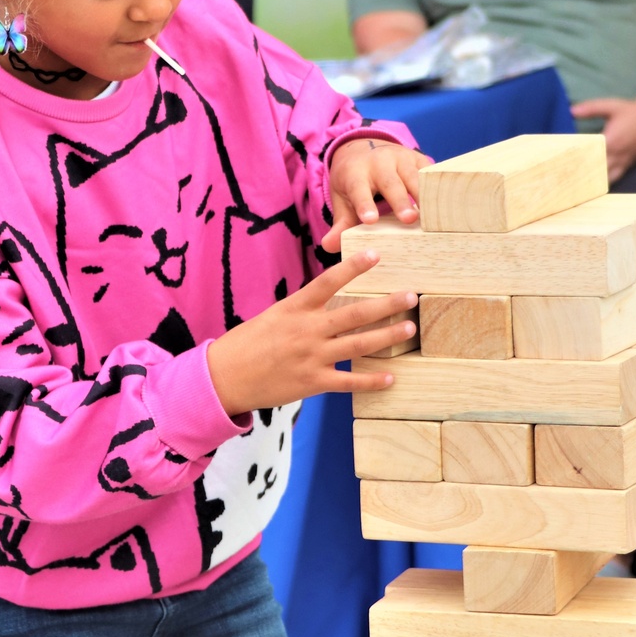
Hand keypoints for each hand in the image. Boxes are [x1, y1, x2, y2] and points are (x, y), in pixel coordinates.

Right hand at [207, 250, 417, 417]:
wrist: (225, 377)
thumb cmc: (247, 344)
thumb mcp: (274, 316)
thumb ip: (303, 309)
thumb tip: (329, 301)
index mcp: (295, 308)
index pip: (328, 281)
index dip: (353, 267)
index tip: (376, 254)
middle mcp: (307, 330)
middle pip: (355, 313)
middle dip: (386, 304)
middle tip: (411, 296)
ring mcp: (312, 357)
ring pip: (359, 344)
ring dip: (387, 336)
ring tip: (409, 328)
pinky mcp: (313, 382)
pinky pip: (349, 382)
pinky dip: (371, 381)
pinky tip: (391, 378)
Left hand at [323, 138, 433, 251]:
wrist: (363, 148)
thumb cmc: (353, 181)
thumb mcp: (342, 198)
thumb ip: (340, 222)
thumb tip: (328, 246)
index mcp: (356, 173)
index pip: (359, 189)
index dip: (364, 205)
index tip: (370, 220)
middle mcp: (379, 162)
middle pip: (391, 183)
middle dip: (400, 200)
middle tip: (409, 220)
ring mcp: (402, 158)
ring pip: (414, 177)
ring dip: (424, 196)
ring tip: (432, 217)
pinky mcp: (419, 159)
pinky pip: (431, 173)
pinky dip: (438, 188)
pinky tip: (446, 206)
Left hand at [570, 97, 635, 182]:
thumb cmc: (633, 111)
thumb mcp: (612, 106)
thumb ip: (591, 108)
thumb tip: (570, 110)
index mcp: (611, 140)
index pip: (589, 155)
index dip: (574, 161)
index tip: (559, 166)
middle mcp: (617, 155)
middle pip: (595, 170)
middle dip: (580, 175)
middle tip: (562, 181)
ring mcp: (624, 162)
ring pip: (605, 178)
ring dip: (591, 182)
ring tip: (574, 188)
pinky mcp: (628, 166)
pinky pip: (614, 179)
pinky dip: (603, 184)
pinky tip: (592, 189)